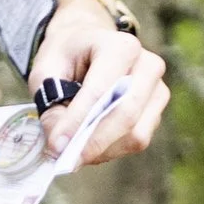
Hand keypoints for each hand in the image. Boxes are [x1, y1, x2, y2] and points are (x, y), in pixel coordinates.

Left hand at [25, 0, 169, 165]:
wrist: (87, 45)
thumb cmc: (66, 57)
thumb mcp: (45, 73)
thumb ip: (51, 107)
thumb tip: (61, 147)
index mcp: (119, 46)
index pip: (100, 91)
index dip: (78, 122)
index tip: (56, 146)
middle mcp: (147, 65)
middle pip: (125, 115)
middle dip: (93, 142)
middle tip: (64, 158)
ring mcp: (157, 89)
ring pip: (135, 134)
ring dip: (102, 149)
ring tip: (74, 148)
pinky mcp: (157, 110)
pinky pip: (137, 140)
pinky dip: (111, 149)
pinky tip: (90, 143)